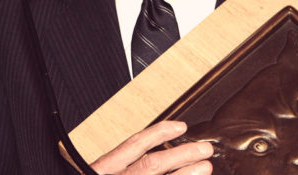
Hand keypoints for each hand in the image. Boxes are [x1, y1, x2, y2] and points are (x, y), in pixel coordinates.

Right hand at [90, 120, 212, 174]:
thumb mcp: (93, 173)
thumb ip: (116, 166)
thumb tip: (144, 156)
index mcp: (101, 171)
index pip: (134, 145)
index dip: (159, 133)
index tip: (179, 127)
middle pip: (153, 164)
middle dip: (182, 154)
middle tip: (204, 149)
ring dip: (185, 174)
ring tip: (204, 168)